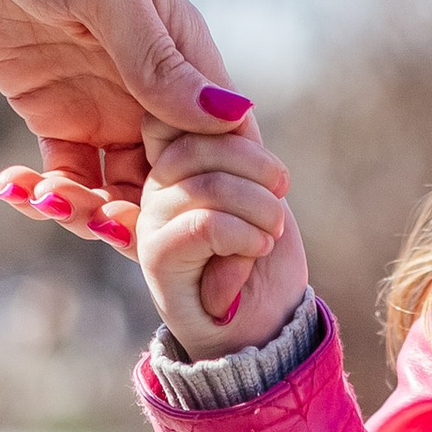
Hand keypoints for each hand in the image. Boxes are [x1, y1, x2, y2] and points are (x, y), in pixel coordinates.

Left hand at [0, 0, 254, 256]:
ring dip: (99, 217)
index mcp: (184, 57)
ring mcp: (104, 107)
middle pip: (177, 182)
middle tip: (122, 242)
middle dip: (158, 223)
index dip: (227, 192)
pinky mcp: (54, 116)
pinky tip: (25, 196)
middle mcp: (152, 92)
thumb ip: (159, 59)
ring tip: (60, 211)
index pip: (225, 141)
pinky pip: (65, 176)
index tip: (214, 233)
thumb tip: (234, 116)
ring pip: (121, 190)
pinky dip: (52, 198)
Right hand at [138, 122, 308, 358]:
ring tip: (270, 235)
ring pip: (207, 184)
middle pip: (198, 142)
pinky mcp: (156, 254)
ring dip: (259, 209)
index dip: (233, 132)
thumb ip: (240, 142)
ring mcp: (151, 218)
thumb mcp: (259, 185)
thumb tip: (231, 104)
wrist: (260, 327)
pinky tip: (256, 250)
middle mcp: (154, 184)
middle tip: (280, 201)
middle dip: (257, 169)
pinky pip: (205, 223)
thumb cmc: (261, 256)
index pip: (185, 114)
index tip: (271, 176)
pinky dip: (245, 236)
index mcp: (175, 160)